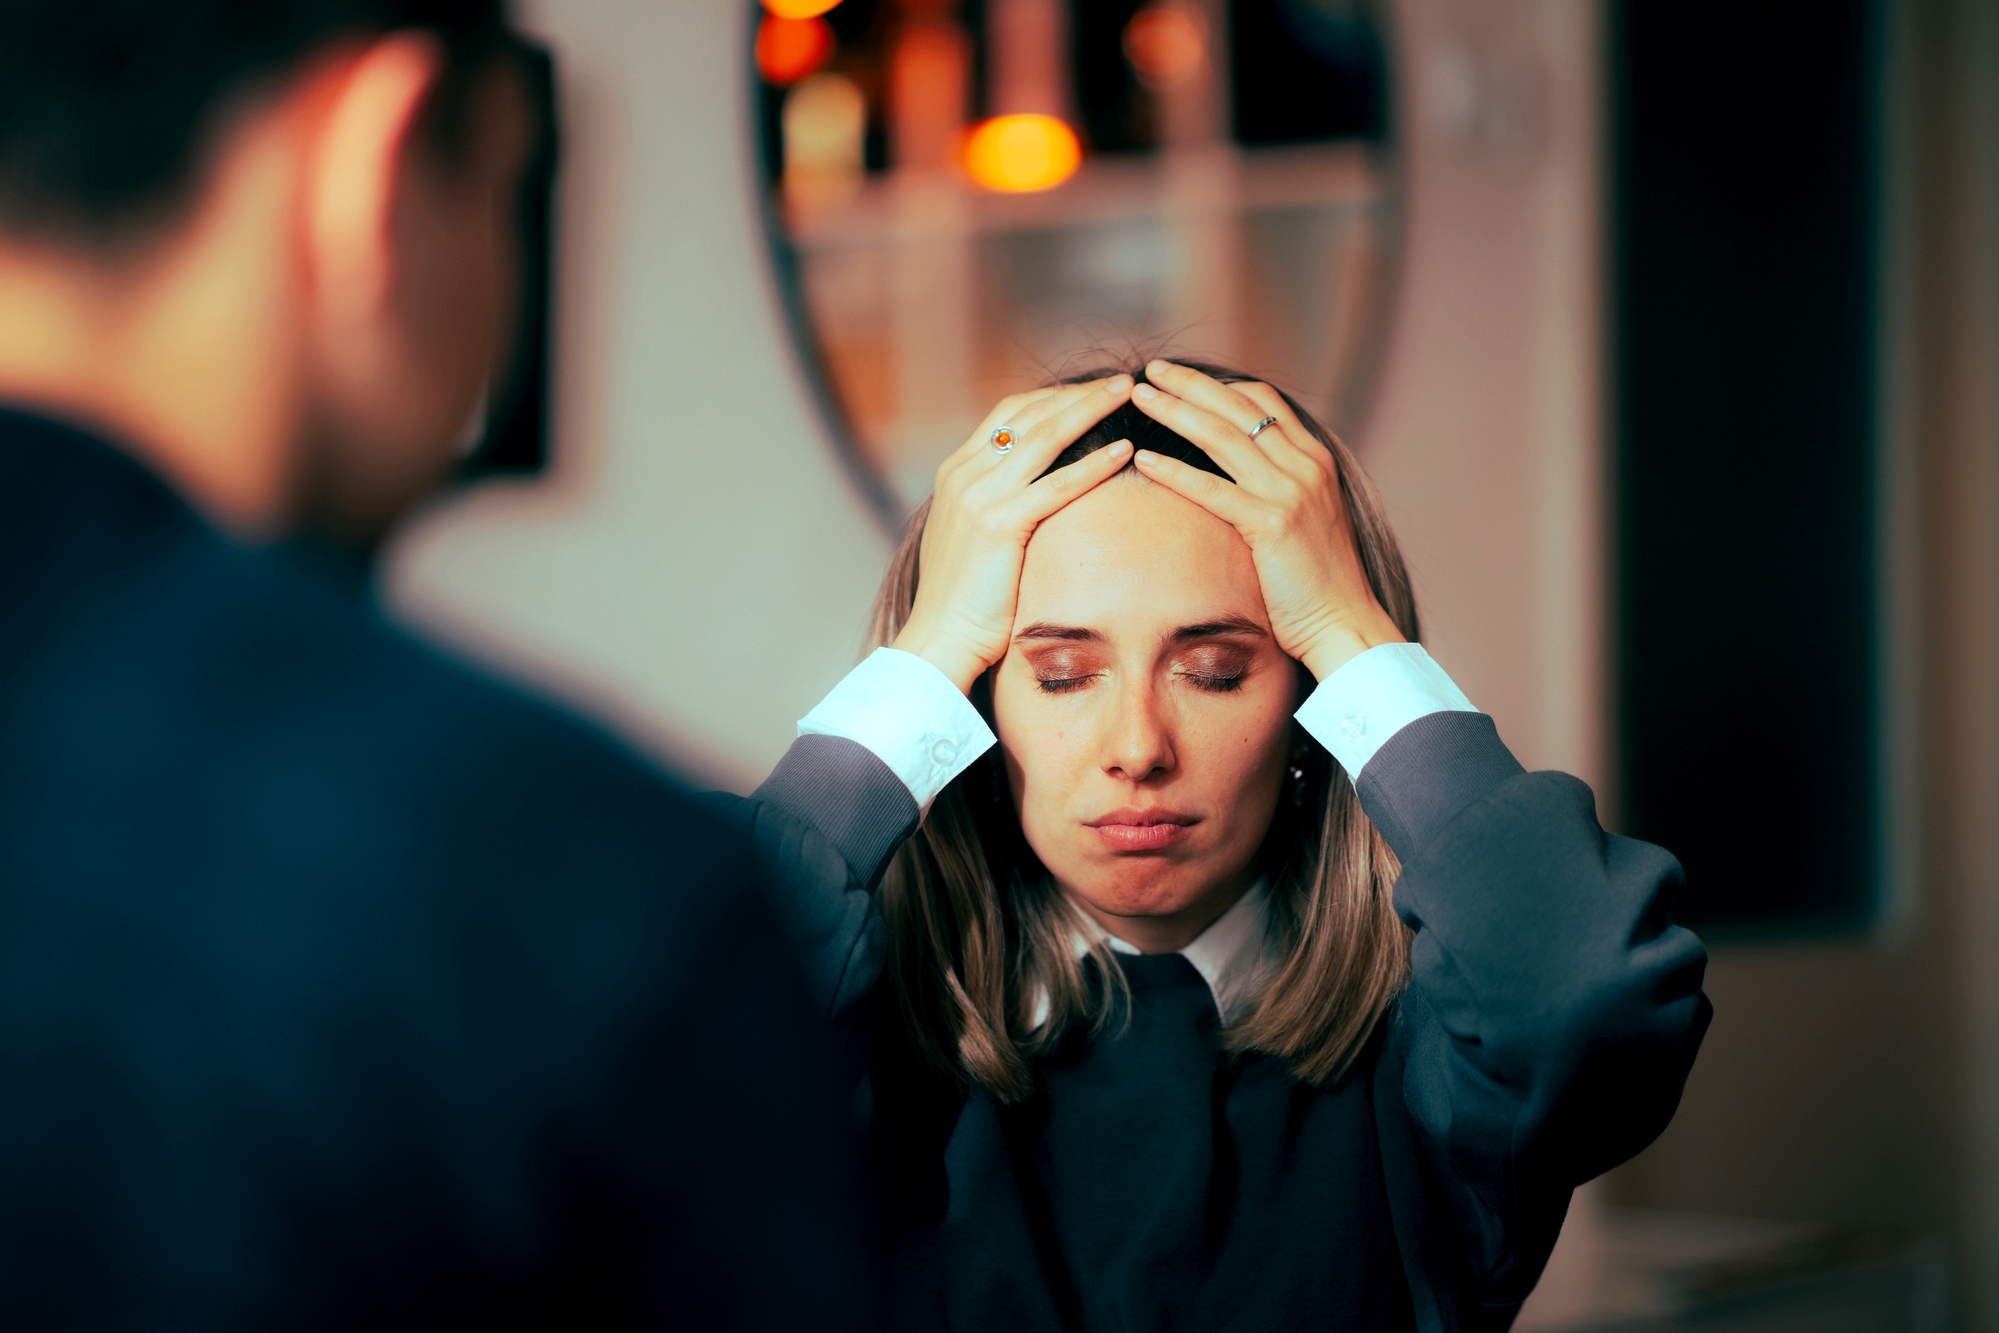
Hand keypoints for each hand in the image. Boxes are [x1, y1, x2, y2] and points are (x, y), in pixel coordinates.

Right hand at [892, 377, 1135, 692]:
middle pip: (1030, 414)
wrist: (939, 638)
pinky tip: (1125, 452)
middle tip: (1121, 381)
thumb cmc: (963, 600)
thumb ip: (993, 506)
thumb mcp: (972, 538)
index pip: (1009, 414)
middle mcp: (963, 474)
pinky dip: (1093, 464)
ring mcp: (977, 496)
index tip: (1092, 391)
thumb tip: (1029, 496)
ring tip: (1128, 394)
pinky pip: (1056, 485)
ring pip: (1045, 437)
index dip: (1054, 396)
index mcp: (955, 472)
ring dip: (1090, 410)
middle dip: (1078, 393)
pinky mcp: (998, 525)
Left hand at [1128, 360, 1402, 680]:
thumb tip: (1239, 480)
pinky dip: (1174, 470)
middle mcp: (1306, 466)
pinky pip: (1213, 489)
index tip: (1183, 379)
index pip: (1264, 401)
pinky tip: (1143, 458)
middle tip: (1151, 368)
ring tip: (1139, 396)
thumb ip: (1280, 490)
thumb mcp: (1307, 520)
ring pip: (1222, 436)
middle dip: (1190, 383)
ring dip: (1175, 410)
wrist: (1346, 624)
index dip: (1221, 386)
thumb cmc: (1320, 584)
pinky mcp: (1273, 524)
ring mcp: (1291, 492)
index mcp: (1315, 460)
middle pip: (1238, 407)